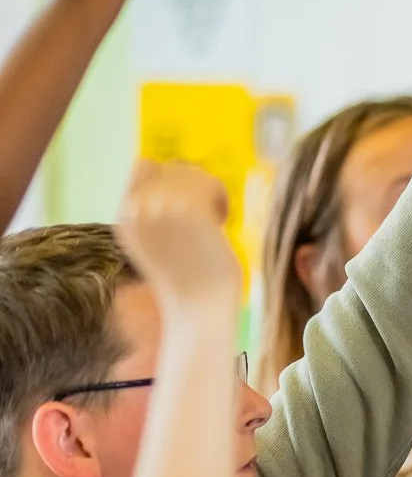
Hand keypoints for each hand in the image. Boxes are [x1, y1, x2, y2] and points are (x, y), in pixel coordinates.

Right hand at [116, 160, 239, 305]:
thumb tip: (174, 169)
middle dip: (194, 185)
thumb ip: (157, 213)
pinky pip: (210, 183)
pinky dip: (222, 199)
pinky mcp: (187, 211)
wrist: (199, 310)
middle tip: (208, 216)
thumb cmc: (189, 284)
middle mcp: (136, 210)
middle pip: (173, 166)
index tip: (187, 205)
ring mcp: (159, 208)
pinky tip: (221, 222)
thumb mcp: (159, 244)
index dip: (172, 178)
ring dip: (210, 191)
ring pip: (193, 172)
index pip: (144, 165)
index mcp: (125, 218)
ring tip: (214, 220)